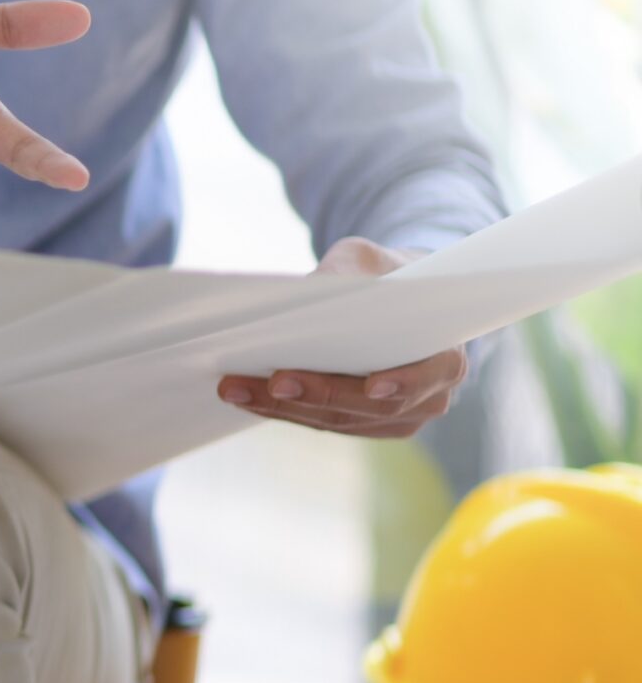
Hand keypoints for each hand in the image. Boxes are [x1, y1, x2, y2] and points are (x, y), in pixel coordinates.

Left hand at [216, 237, 468, 438]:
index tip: (374, 384)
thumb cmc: (384, 274)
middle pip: (370, 407)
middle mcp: (428, 397)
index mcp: (446, 356)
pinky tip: (245, 395)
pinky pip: (322, 422)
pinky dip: (283, 410)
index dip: (404, 383)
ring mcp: (395, 417)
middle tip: (273, 382)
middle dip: (318, 395)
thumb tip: (311, 292)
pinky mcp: (361, 423)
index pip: (428, 376)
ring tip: (235, 388)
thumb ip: (348, 270)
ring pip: (338, 421)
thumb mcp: (370, 258)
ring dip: (284, 408)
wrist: (392, 299)